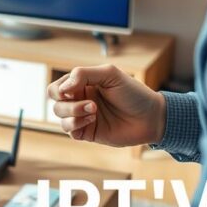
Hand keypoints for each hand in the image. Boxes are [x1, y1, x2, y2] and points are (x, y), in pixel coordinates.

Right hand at [48, 65, 165, 146]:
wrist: (151, 117)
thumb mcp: (110, 74)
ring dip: (73, 113)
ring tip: (94, 110)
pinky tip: (93, 120)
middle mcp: (80, 100)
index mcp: (82, 84)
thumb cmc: (134, 93)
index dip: (59, 90)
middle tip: (90, 103)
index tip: (73, 90)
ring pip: (60, 117)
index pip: (56, 87)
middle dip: (67, 104)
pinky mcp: (88, 133)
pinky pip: (70, 131)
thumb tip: (62, 89)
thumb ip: (83, 74)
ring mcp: (83, 117)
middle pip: (55, 102)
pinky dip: (76, 125)